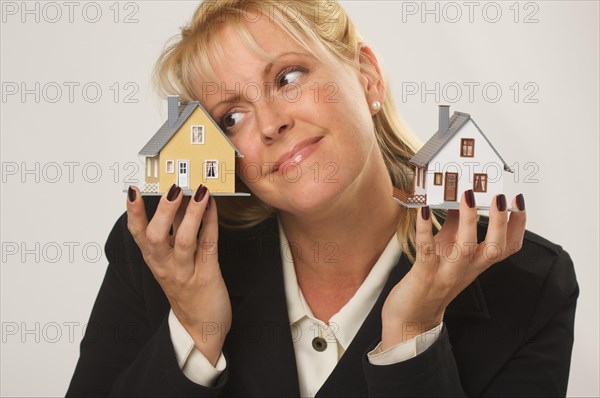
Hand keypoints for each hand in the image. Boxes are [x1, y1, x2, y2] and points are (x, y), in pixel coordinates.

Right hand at [126, 184, 230, 365]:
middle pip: (155, 236)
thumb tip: (178, 198)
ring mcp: (185, 272)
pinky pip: (208, 245)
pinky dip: (210, 223)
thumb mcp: (171, 260)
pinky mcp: (207, 275)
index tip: (132, 190)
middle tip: (173, 187)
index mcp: (154, 259)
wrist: (201, 327)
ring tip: (199, 192)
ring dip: (191, 214)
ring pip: (183, 240)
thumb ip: (173, 231)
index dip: (134, 212)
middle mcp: (165, 265)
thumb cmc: (186, 288)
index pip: (137, 233)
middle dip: (164, 210)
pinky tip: (214, 207)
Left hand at [380, 191, 525, 349]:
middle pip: (495, 248)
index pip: (508, 247)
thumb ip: (455, 225)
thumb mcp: (449, 250)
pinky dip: (425, 230)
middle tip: (501, 197)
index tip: (519, 201)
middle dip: (501, 222)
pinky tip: (423, 210)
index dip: (518, 225)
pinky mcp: (424, 275)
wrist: (412, 317)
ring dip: (468, 222)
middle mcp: (467, 269)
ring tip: (467, 196)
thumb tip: (459, 196)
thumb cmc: (431, 279)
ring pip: (465, 250)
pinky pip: (427, 251)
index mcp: (477, 263)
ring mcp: (447, 273)